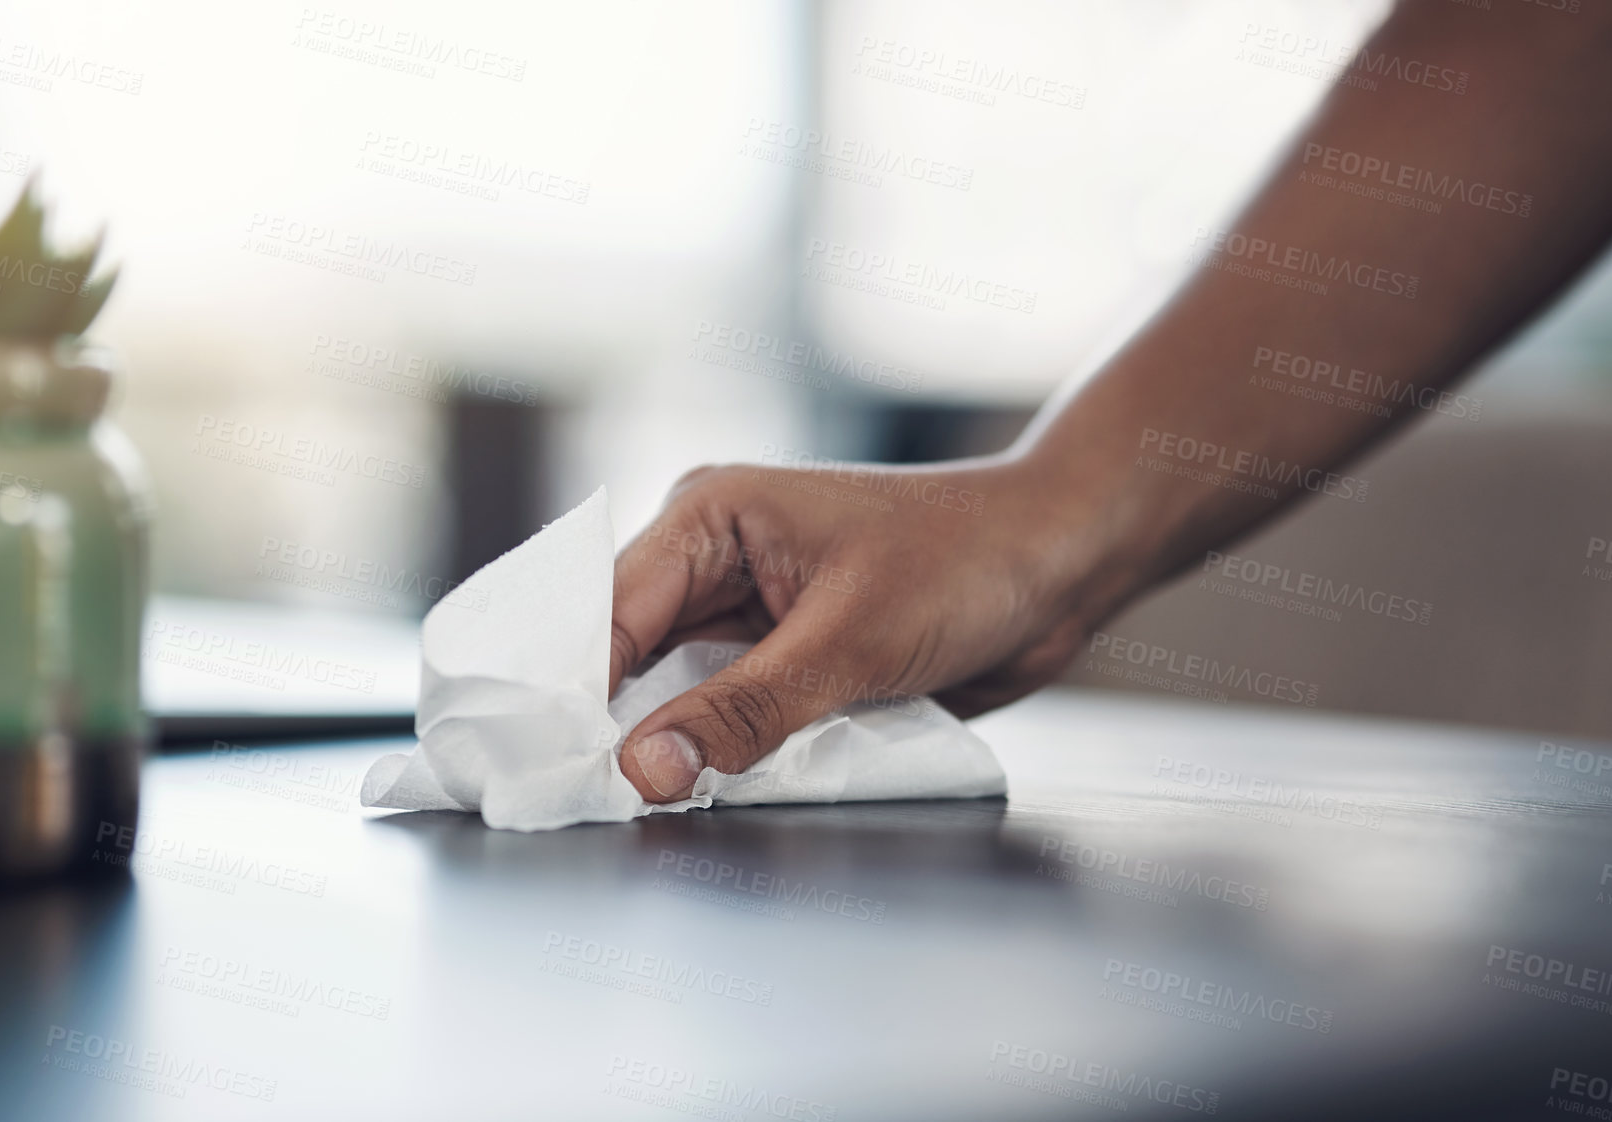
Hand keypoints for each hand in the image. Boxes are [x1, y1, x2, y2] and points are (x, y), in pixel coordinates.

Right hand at [610, 453, 1134, 801]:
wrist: (1058, 564)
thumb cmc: (965, 563)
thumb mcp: (847, 644)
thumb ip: (741, 712)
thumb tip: (642, 773)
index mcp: (709, 515)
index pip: (604, 611)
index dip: (573, 694)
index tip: (552, 771)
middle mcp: (713, 556)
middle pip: (625, 655)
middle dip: (613, 726)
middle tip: (588, 802)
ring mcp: (746, 607)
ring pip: (673, 690)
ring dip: (673, 744)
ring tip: (645, 803)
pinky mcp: (782, 651)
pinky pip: (726, 710)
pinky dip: (721, 749)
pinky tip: (708, 787)